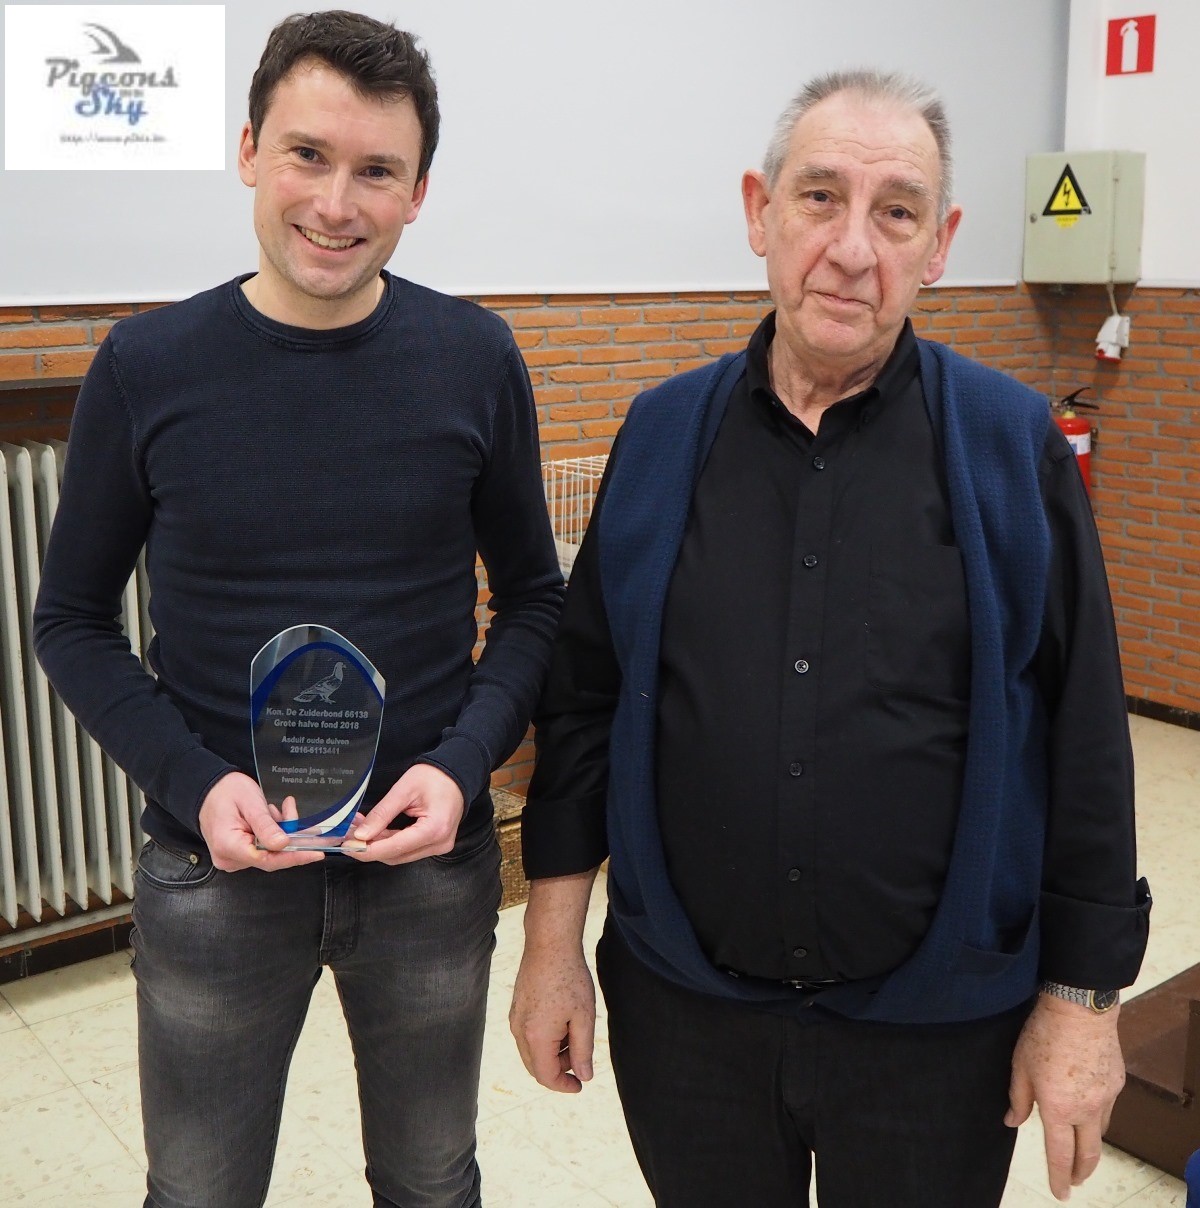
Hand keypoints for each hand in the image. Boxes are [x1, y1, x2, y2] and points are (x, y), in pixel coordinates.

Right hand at [197, 771, 324, 871]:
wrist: (207, 789)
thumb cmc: (224, 792)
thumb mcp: (250, 802)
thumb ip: (266, 825)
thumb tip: (283, 844)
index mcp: (228, 846)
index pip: (267, 860)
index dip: (294, 857)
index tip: (315, 853)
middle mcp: (229, 858)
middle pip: (271, 857)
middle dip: (291, 839)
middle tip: (307, 824)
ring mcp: (233, 858)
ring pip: (270, 851)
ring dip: (282, 832)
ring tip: (283, 810)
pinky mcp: (239, 854)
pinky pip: (264, 848)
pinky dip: (274, 833)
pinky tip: (274, 816)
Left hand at [345, 763, 464, 863]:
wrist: (457, 774)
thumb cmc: (434, 777)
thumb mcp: (404, 790)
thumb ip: (382, 814)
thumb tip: (361, 835)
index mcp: (434, 829)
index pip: (394, 848)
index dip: (367, 850)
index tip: (347, 846)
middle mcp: (439, 843)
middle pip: (396, 856)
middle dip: (370, 847)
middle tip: (349, 834)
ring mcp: (439, 846)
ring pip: (400, 855)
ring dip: (378, 845)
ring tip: (360, 831)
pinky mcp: (435, 844)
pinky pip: (408, 850)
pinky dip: (390, 842)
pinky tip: (376, 832)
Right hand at [510, 940, 595, 1092]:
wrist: (550, 944)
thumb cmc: (570, 978)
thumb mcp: (584, 1017)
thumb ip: (583, 1051)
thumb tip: (584, 1076)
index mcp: (536, 1037)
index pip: (546, 1077)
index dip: (564, 1086)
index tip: (580, 1085)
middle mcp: (519, 1031)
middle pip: (536, 1067)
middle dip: (558, 1069)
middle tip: (581, 1057)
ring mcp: (515, 1018)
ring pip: (531, 1051)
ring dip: (552, 1054)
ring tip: (574, 1034)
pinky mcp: (516, 1007)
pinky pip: (527, 1035)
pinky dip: (544, 1040)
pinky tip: (562, 1023)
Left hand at [1006, 993, 1124, 1200]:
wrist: (1080, 1009)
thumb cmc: (1043, 1034)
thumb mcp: (1020, 1066)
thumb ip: (1017, 1099)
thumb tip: (1011, 1121)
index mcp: (1058, 1108)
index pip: (1059, 1154)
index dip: (1059, 1176)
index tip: (1060, 1192)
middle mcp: (1085, 1109)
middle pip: (1088, 1153)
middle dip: (1080, 1172)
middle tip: (1074, 1181)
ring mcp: (1105, 1097)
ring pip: (1100, 1132)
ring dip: (1090, 1145)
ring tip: (1081, 1149)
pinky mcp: (1117, 1083)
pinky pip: (1107, 1108)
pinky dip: (1097, 1116)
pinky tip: (1089, 1110)